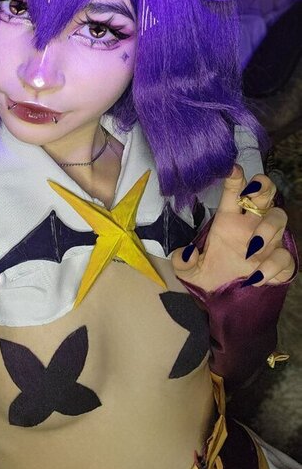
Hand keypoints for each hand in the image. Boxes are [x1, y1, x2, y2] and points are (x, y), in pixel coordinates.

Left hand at [172, 164, 295, 291]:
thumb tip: (185, 254)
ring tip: (252, 248)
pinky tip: (257, 277)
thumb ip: (183, 262)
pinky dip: (273, 265)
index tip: (232, 169)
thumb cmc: (211, 276)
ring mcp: (267, 241)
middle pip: (264, 192)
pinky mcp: (278, 261)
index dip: (235, 178)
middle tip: (252, 193)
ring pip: (278, 216)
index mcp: (228, 220)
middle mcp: (250, 225)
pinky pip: (285, 256)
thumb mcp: (190, 271)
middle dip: (262, 186)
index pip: (233, 193)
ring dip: (268, 228)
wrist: (227, 300)